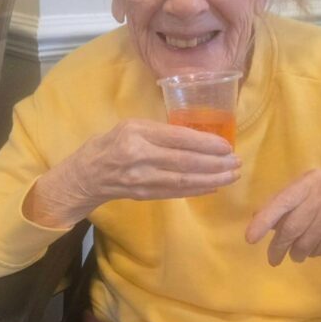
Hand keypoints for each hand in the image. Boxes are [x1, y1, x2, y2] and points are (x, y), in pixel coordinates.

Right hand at [25, 119, 240, 226]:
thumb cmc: (108, 144)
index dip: (205, 143)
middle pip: (185, 162)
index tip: (227, 146)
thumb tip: (196, 137)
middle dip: (215, 164)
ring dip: (211, 179)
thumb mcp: (130, 126)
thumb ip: (160, 131)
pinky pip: (175, 193)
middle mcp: (139, 157)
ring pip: (183, 181)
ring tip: (232, 176)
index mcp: (136, 134)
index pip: (178, 139)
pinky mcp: (143, 195)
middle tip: (237, 163)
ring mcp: (141, 179)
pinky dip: (197, 190)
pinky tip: (213, 186)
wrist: (84, 175)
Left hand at [245, 169, 320, 266]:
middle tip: (273, 259)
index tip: (250, 238)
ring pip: (302, 240)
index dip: (263, 221)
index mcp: (311, 179)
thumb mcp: (314, 198)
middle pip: (290, 225)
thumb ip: (288, 205)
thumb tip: (256, 217)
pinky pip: (317, 247)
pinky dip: (315, 252)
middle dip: (278, 245)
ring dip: (297, 251)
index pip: (281, 201)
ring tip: (299, 253)